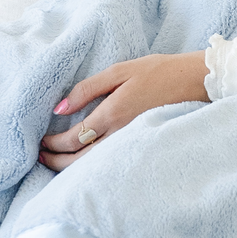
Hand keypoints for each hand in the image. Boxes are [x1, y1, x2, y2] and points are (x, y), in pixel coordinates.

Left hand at [38, 52, 208, 170]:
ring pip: (93, 167)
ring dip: (70, 167)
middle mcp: (120, 134)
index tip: (41, 141)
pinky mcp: (140, 146)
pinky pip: (109, 163)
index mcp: (112, 113)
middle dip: (55, 161)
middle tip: (41, 156)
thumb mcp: (121, 70)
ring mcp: (131, 144)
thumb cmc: (158, 71)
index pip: (72, 139)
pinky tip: (84, 161)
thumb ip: (88, 88)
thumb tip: (59, 108)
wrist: (196, 82)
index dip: (52, 144)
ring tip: (57, 161)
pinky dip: (91, 166)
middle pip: (78, 161)